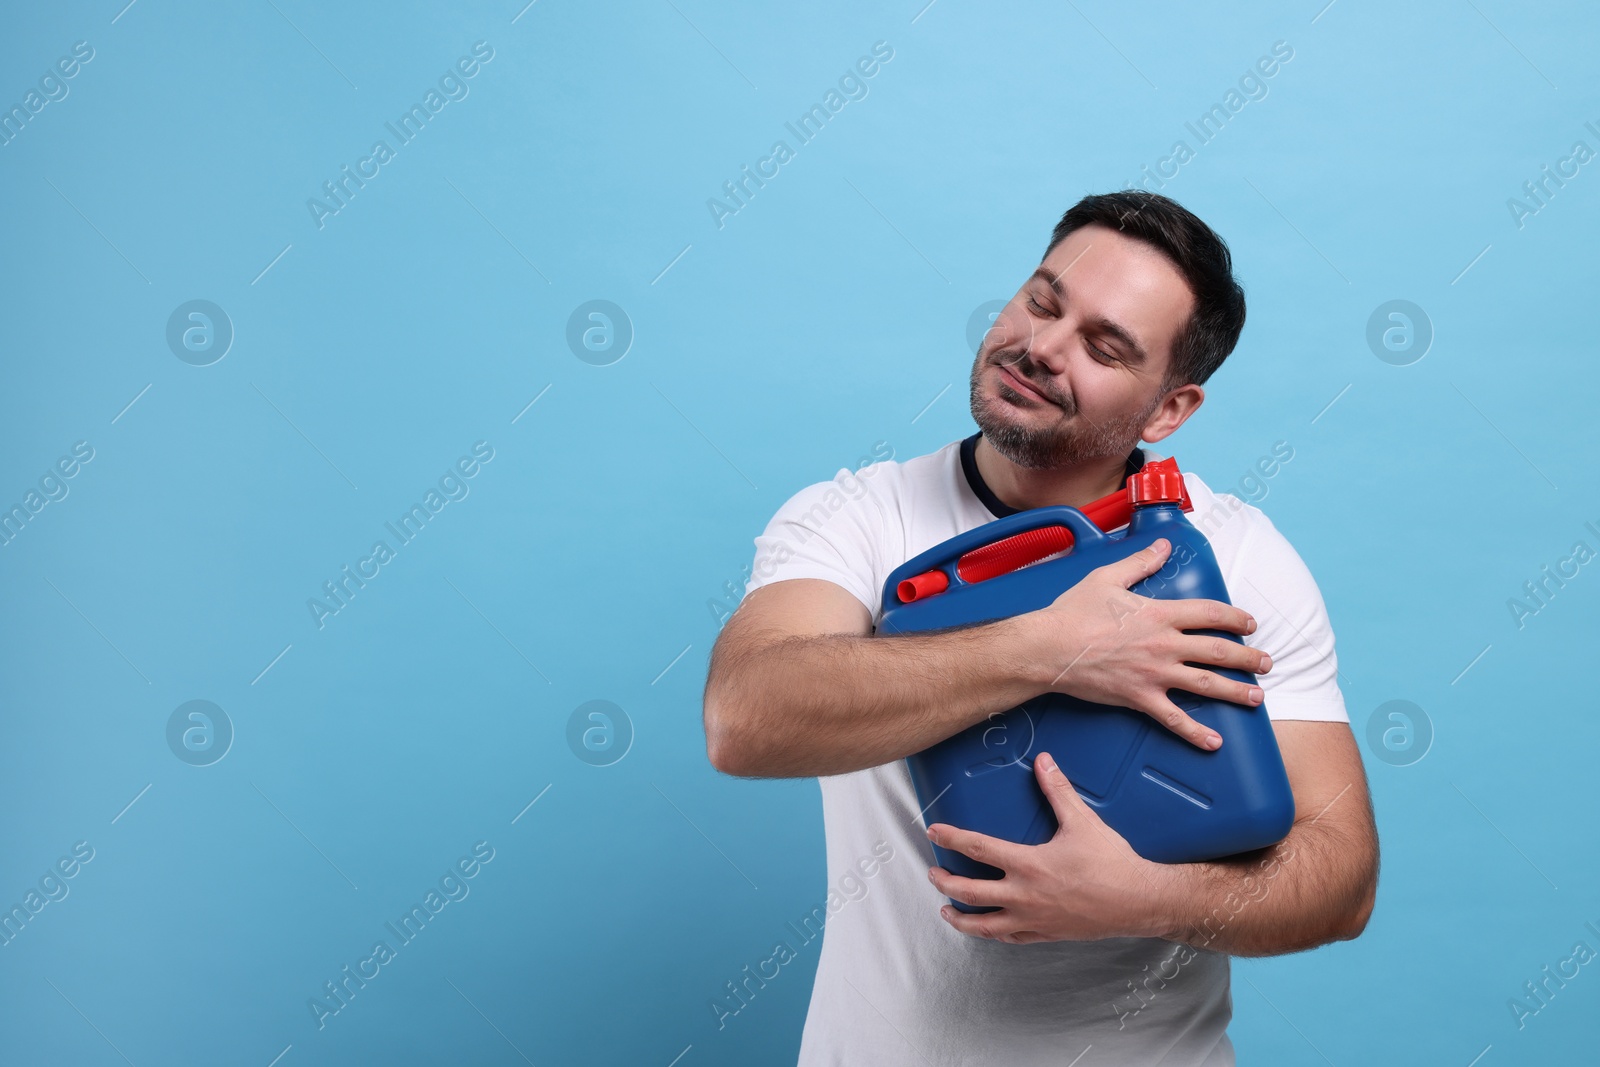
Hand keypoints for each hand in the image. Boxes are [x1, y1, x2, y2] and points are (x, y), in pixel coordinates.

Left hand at [927, 751, 1176, 942]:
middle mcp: (1025, 895)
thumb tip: (1044, 761)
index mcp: (1029, 865)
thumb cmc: (1112, 864)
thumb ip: (1058, 790)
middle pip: (970, 891)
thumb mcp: (1083, 821)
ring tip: (946, 910)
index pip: (977, 848)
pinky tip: (986, 930)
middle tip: (934, 872)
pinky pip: (1010, 938)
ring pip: (984, 925)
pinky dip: (992, 934)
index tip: (934, 832)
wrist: (1139, 903)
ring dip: (960, 917)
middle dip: (945, 881)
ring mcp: (1033, 919)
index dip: (951, 838)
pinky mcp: (1045, 935)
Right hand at [1032, 537, 1269, 749]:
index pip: (1210, 614)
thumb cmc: (1073, 613)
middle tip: (1266, 663)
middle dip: (1248, 658)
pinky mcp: (1139, 698)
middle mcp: (1164, 645)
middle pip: (1218, 651)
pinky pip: (1173, 719)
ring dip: (1236, 691)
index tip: (1249, 624)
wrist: (1048, 649)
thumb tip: (1163, 547)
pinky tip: (1214, 742)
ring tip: (1257, 697)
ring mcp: (1154, 674)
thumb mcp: (1107, 578)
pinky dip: (1195, 732)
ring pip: (1206, 685)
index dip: (1235, 618)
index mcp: (1159, 614)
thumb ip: (1140, 563)